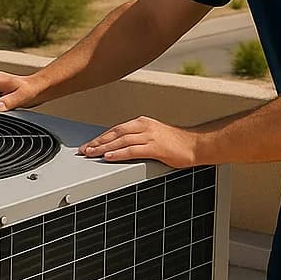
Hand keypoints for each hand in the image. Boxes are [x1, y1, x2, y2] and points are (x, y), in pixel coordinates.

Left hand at [79, 117, 201, 166]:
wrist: (196, 145)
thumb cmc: (177, 143)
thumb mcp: (153, 136)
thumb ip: (138, 139)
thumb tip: (121, 148)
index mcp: (142, 123)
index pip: (116, 129)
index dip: (101, 137)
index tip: (89, 144)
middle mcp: (144, 126)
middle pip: (115, 133)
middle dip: (98, 142)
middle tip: (84, 150)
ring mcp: (150, 136)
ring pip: (121, 141)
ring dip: (104, 148)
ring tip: (92, 154)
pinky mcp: (155, 147)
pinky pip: (133, 150)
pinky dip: (119, 153)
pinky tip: (109, 157)